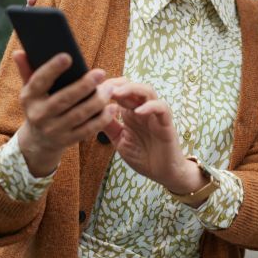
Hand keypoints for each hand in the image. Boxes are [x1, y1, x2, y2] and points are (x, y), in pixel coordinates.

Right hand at [14, 50, 116, 176]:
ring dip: (97, 101)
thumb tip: (19, 51)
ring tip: (110, 88)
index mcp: (29, 98)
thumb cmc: (39, 105)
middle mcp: (39, 115)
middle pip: (64, 99)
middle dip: (84, 86)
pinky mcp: (67, 140)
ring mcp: (53, 130)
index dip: (52, 69)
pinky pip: (87, 130)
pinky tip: (112, 108)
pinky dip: (101, 119)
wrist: (37, 141)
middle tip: (101, 73)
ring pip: (78, 115)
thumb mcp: (30, 90)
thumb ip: (27, 70)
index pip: (39, 81)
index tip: (68, 57)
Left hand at [103, 83, 206, 199]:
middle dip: (117, 84)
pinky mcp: (166, 123)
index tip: (93, 89)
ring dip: (132, 89)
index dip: (108, 87)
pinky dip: (150, 106)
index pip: (121, 91)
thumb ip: (109, 126)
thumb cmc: (143, 156)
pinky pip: (161, 108)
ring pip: (148, 91)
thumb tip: (92, 112)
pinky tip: (138, 112)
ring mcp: (155, 115)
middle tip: (103, 88)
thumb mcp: (119, 140)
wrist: (162, 172)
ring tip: (117, 93)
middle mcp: (143, 110)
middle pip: (133, 86)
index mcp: (131, 113)